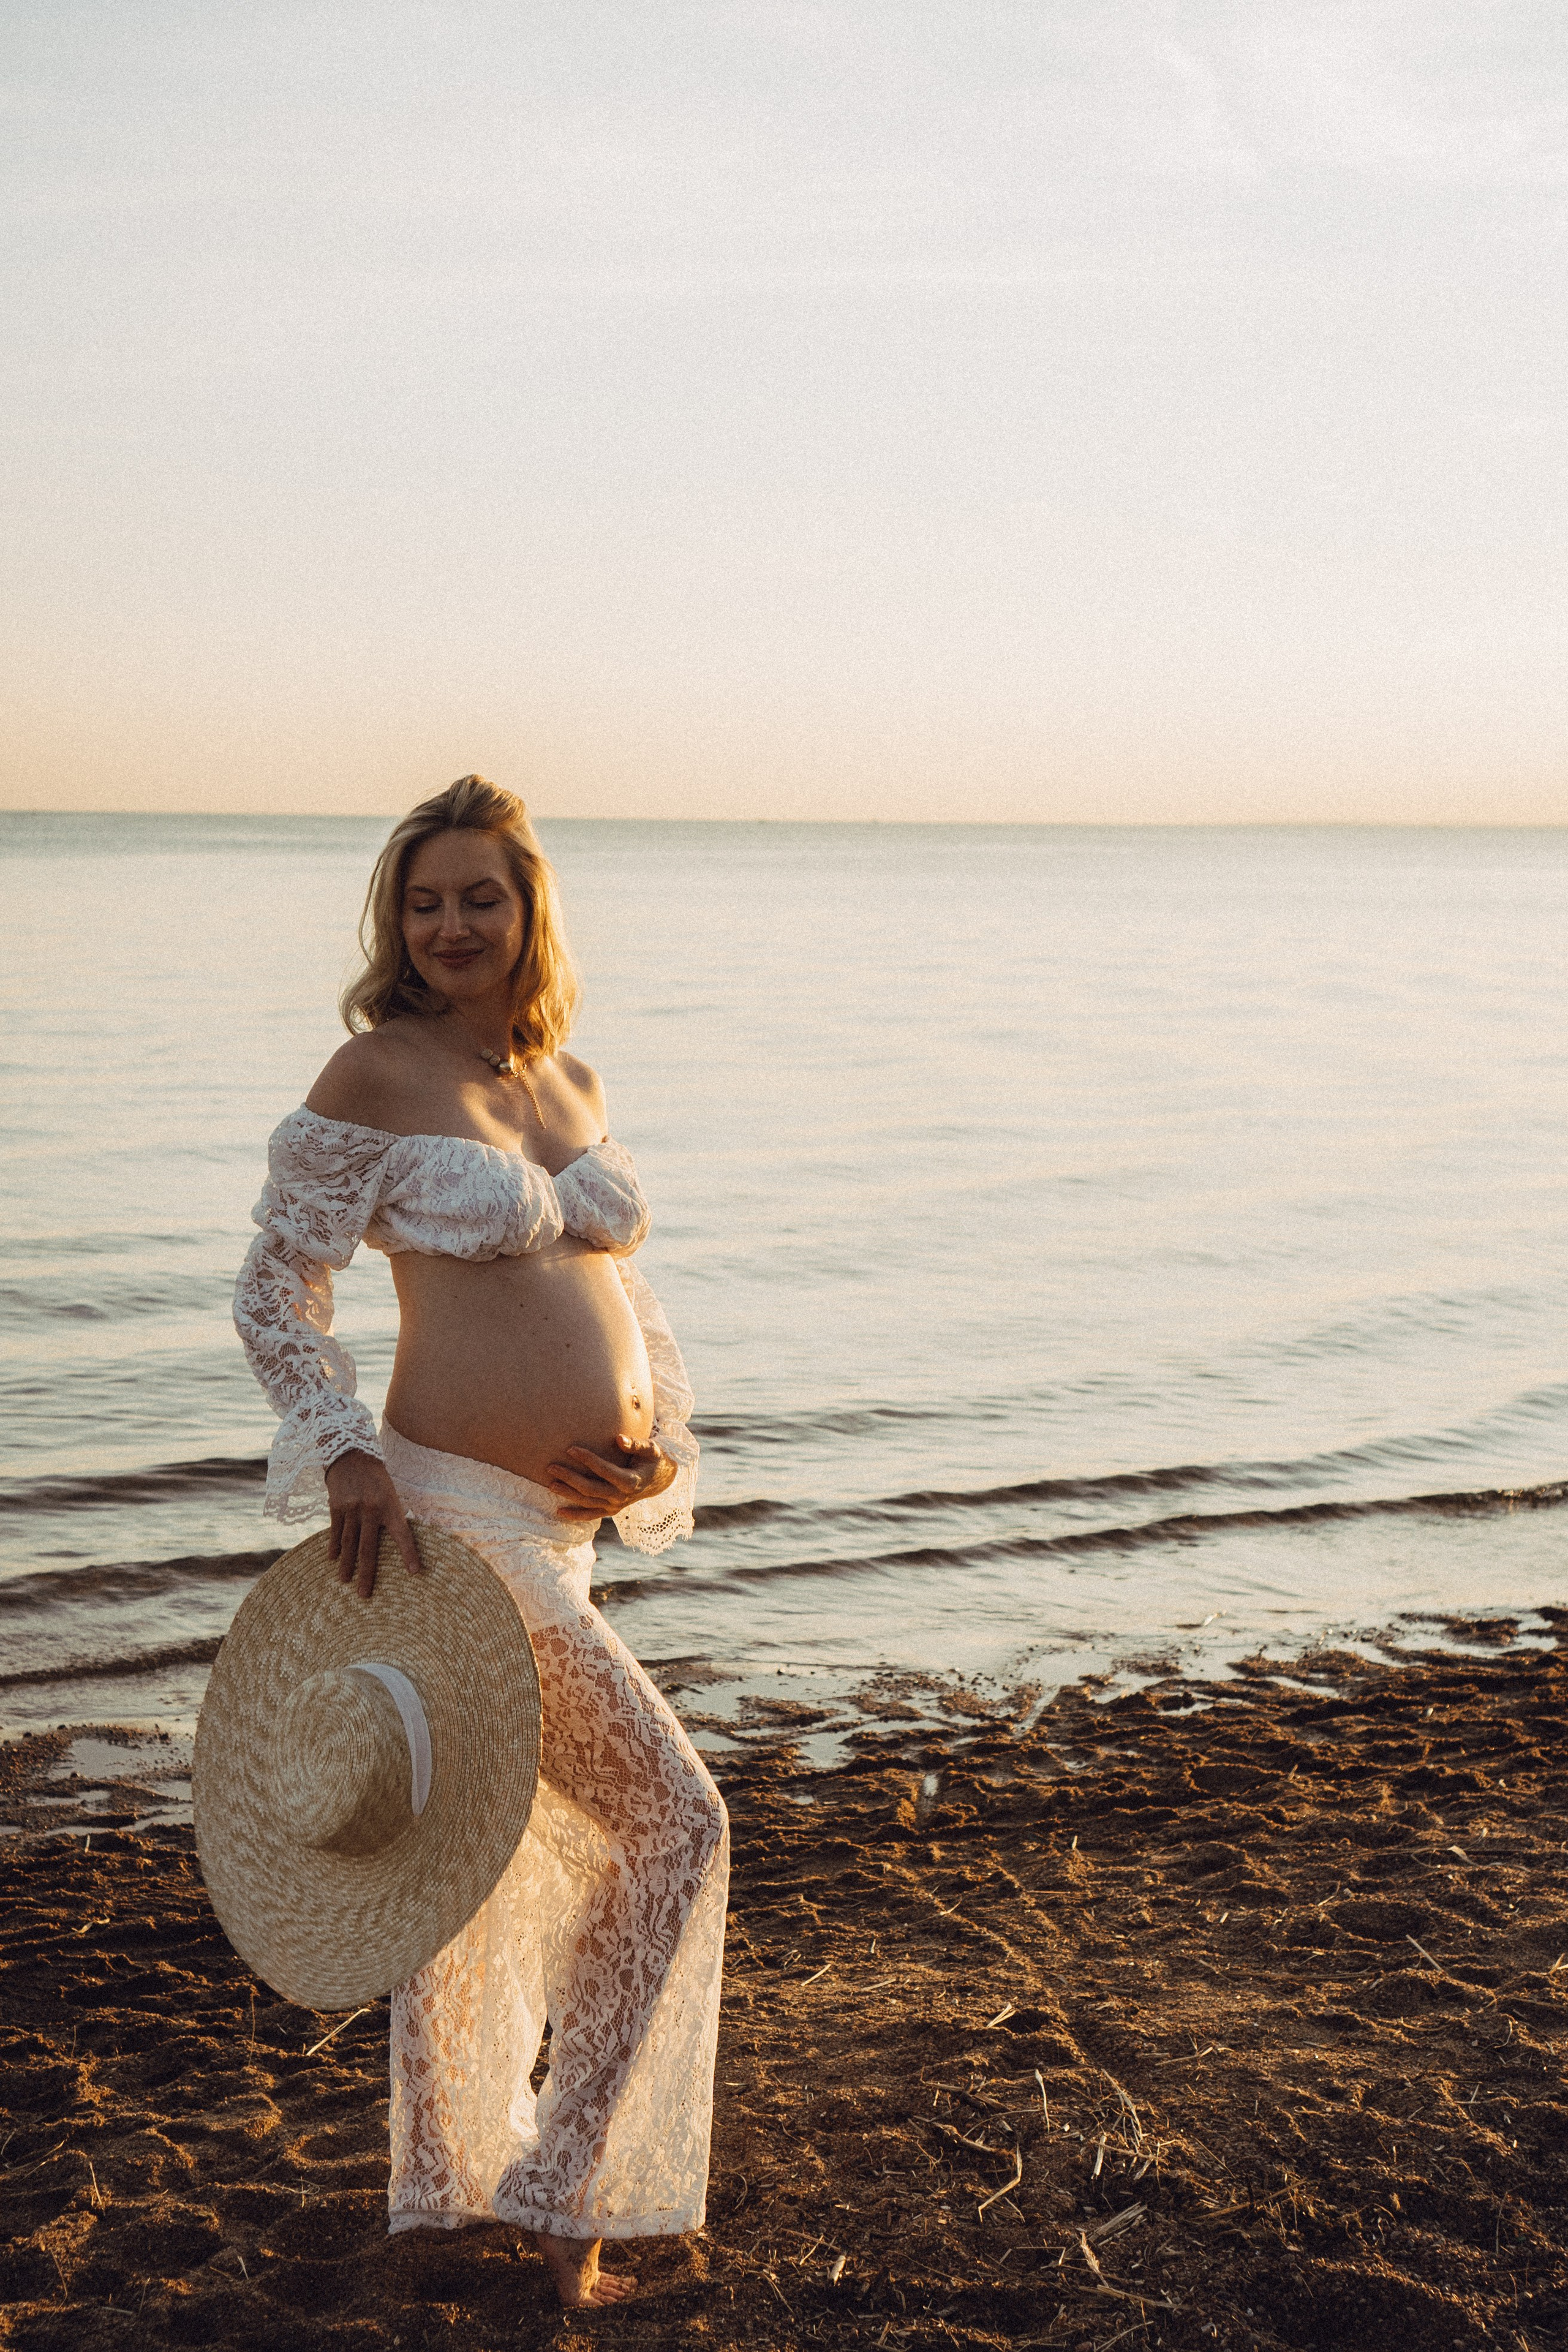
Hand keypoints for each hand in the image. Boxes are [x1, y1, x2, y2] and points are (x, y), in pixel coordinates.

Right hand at [324, 1450, 420, 1598]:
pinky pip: (335, 1531)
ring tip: (345, 1582)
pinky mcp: (336, 1506)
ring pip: (349, 1543)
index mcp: (390, 1507)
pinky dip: (333, 1546)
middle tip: (364, 1595)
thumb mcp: (391, 1495)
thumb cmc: (377, 1480)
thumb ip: (390, 1518)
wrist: (352, 1455)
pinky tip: (332, 1559)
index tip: (415, 1573)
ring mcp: (352, 1509)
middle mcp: (371, 1510)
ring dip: (346, 1565)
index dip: (409, 1554)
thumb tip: (394, 1545)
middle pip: (369, 1548)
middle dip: (367, 1574)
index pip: (403, 1535)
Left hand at [543, 1435, 677, 1521]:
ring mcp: (616, 1506)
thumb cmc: (654, 1460)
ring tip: (550, 1484)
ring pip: (588, 1502)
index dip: (588, 1460)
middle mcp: (622, 1497)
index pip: (604, 1470)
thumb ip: (636, 1444)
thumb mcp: (651, 1449)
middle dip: (570, 1478)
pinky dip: (575, 1515)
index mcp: (631, 1481)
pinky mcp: (612, 1510)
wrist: (661, 1480)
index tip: (570, 1449)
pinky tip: (559, 1512)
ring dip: (568, 1494)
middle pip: (591, 1488)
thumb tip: (619, 1439)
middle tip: (551, 1467)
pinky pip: (591, 1515)